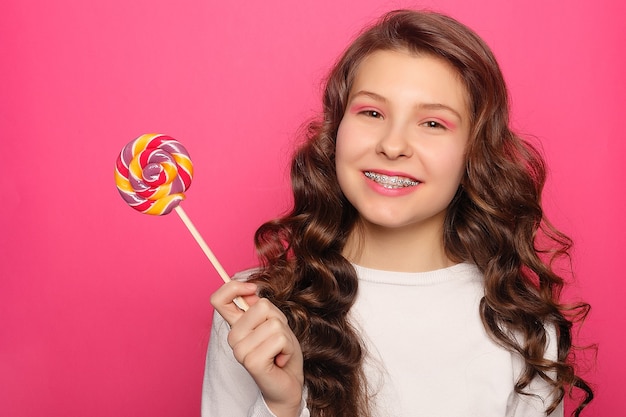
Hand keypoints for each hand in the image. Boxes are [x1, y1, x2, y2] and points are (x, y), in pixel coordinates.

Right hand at [210, 281, 304, 416]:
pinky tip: (280, 360)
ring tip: (279, 350)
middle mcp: (233, 337)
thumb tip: (252, 291)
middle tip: (277, 338)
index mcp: (236, 325)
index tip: (251, 289)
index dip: (233, 287)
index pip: (219, 299)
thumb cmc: (281, 351)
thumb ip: (261, 307)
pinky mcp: (251, 361)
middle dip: (279, 319)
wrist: (288, 383)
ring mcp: (240, 350)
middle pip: (261, 306)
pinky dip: (287, 348)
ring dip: (285, 336)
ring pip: (274, 324)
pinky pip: (279, 339)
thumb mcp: (275, 322)